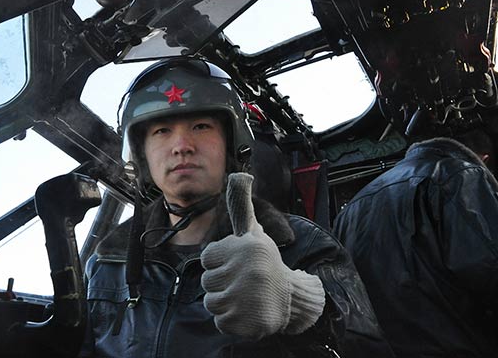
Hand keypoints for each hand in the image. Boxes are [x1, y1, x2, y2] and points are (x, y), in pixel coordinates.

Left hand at [200, 173, 324, 338]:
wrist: (291, 297)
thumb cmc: (265, 261)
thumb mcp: (252, 231)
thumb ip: (240, 204)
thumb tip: (239, 174)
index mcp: (246, 247)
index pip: (207, 258)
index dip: (220, 262)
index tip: (240, 263)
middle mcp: (247, 271)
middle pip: (207, 281)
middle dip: (222, 282)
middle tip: (244, 281)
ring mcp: (246, 298)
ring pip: (211, 302)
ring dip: (226, 301)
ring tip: (246, 296)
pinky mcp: (245, 323)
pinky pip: (219, 321)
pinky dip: (231, 319)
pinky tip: (247, 311)